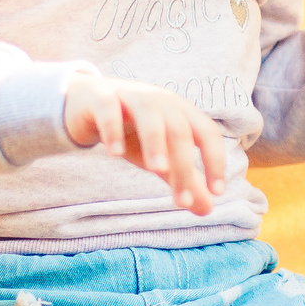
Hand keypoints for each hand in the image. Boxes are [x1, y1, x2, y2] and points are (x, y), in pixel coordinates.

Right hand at [62, 73, 229, 213]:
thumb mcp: (159, 156)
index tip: (216, 191)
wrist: (88, 103)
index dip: (215, 160)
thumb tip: (208, 209)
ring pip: (149, 114)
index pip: (207, 132)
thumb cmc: (131, 131)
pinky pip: (109, 110)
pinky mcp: (100, 98)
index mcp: (180, 112)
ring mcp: (130, 95)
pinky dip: (113, 130)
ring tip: (157, 170)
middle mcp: (160, 100)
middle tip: (181, 201)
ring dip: (155, 141)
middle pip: (179, 130)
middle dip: (184, 165)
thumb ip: (183, 179)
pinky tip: (116, 153)